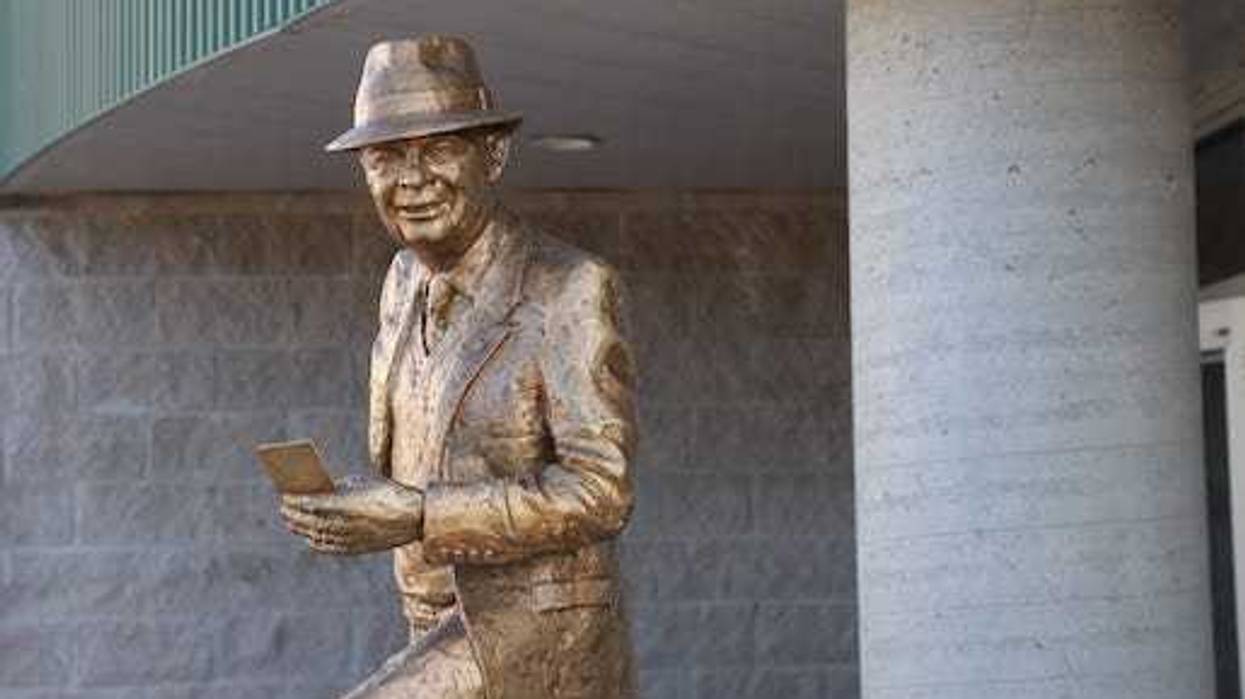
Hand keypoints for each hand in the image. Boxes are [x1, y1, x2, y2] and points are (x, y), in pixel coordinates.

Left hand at [280, 475, 422, 554]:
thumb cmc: (388, 494)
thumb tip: (318, 495)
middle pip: (309, 521)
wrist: (414, 517)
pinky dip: (316, 541)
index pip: (310, 503)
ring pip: (316, 535)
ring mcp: (348, 539)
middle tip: (283, 507)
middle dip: (294, 514)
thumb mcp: (363, 484)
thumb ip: (339, 489)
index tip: (284, 495)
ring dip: (301, 528)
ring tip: (291, 521)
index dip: (295, 500)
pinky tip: (310, 536)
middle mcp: (343, 524)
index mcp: (344, 504)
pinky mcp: (355, 549)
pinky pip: (328, 547)